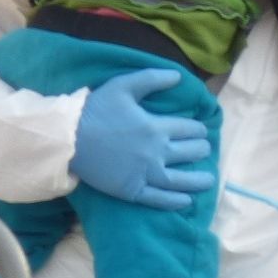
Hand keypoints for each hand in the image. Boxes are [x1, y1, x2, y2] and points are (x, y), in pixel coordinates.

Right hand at [71, 69, 211, 210]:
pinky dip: (174, 201)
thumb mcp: (123, 86)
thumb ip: (152, 79)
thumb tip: (178, 76)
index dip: (198, 130)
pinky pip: (158, 198)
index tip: (200, 132)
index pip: (189, 130)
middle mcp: (156, 152)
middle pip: (189, 153)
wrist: (67, 138)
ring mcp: (144, 173)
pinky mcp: (130, 190)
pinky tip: (186, 201)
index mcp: (156, 127)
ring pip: (180, 180)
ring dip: (198, 180)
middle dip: (200, 150)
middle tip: (203, 150)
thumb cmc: (95, 110)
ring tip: (209, 180)